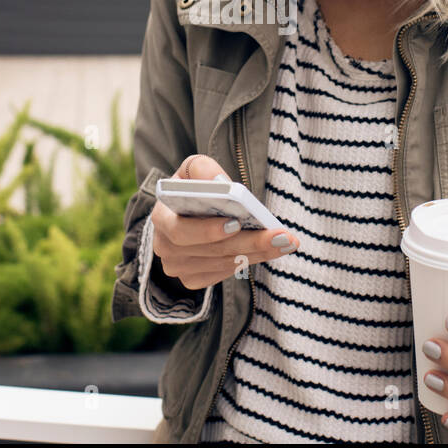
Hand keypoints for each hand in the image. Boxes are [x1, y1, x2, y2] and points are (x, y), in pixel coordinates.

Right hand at [150, 154, 299, 289]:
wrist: (184, 212)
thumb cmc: (191, 187)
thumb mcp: (191, 169)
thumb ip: (202, 169)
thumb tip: (219, 183)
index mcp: (161, 218)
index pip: (180, 230)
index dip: (207, 230)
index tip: (237, 222)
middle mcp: (165, 248)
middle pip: (211, 251)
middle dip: (249, 242)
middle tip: (281, 236)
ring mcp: (178, 267)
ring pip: (223, 264)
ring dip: (258, 253)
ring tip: (286, 241)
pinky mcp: (193, 279)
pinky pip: (224, 273)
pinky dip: (250, 260)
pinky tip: (273, 249)